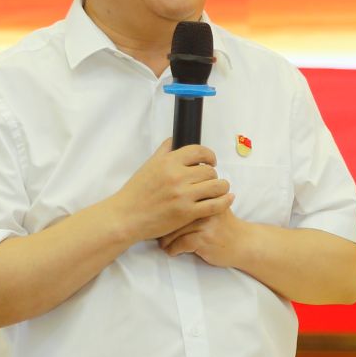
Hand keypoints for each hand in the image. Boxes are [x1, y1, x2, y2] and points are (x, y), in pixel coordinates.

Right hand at [111, 140, 232, 243]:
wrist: (127, 216)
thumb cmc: (136, 192)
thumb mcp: (148, 165)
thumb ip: (164, 151)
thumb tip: (175, 139)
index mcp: (168, 162)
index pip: (199, 151)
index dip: (209, 155)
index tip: (211, 161)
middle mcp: (177, 176)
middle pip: (209, 170)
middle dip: (212, 174)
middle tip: (209, 180)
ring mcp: (183, 195)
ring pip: (216, 186)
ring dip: (221, 187)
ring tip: (219, 189)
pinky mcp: (187, 213)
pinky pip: (214, 205)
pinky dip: (225, 201)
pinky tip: (228, 199)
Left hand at [159, 204, 255, 270]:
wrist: (244, 244)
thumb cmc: (224, 225)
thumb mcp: (214, 206)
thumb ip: (198, 198)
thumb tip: (167, 198)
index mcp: (207, 194)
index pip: (179, 196)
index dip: (165, 208)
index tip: (158, 217)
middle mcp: (206, 205)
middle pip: (174, 213)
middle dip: (163, 225)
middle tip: (157, 232)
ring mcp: (205, 222)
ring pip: (174, 229)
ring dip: (165, 240)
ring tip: (162, 244)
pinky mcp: (204, 239)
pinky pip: (179, 243)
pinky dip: (172, 249)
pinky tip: (171, 251)